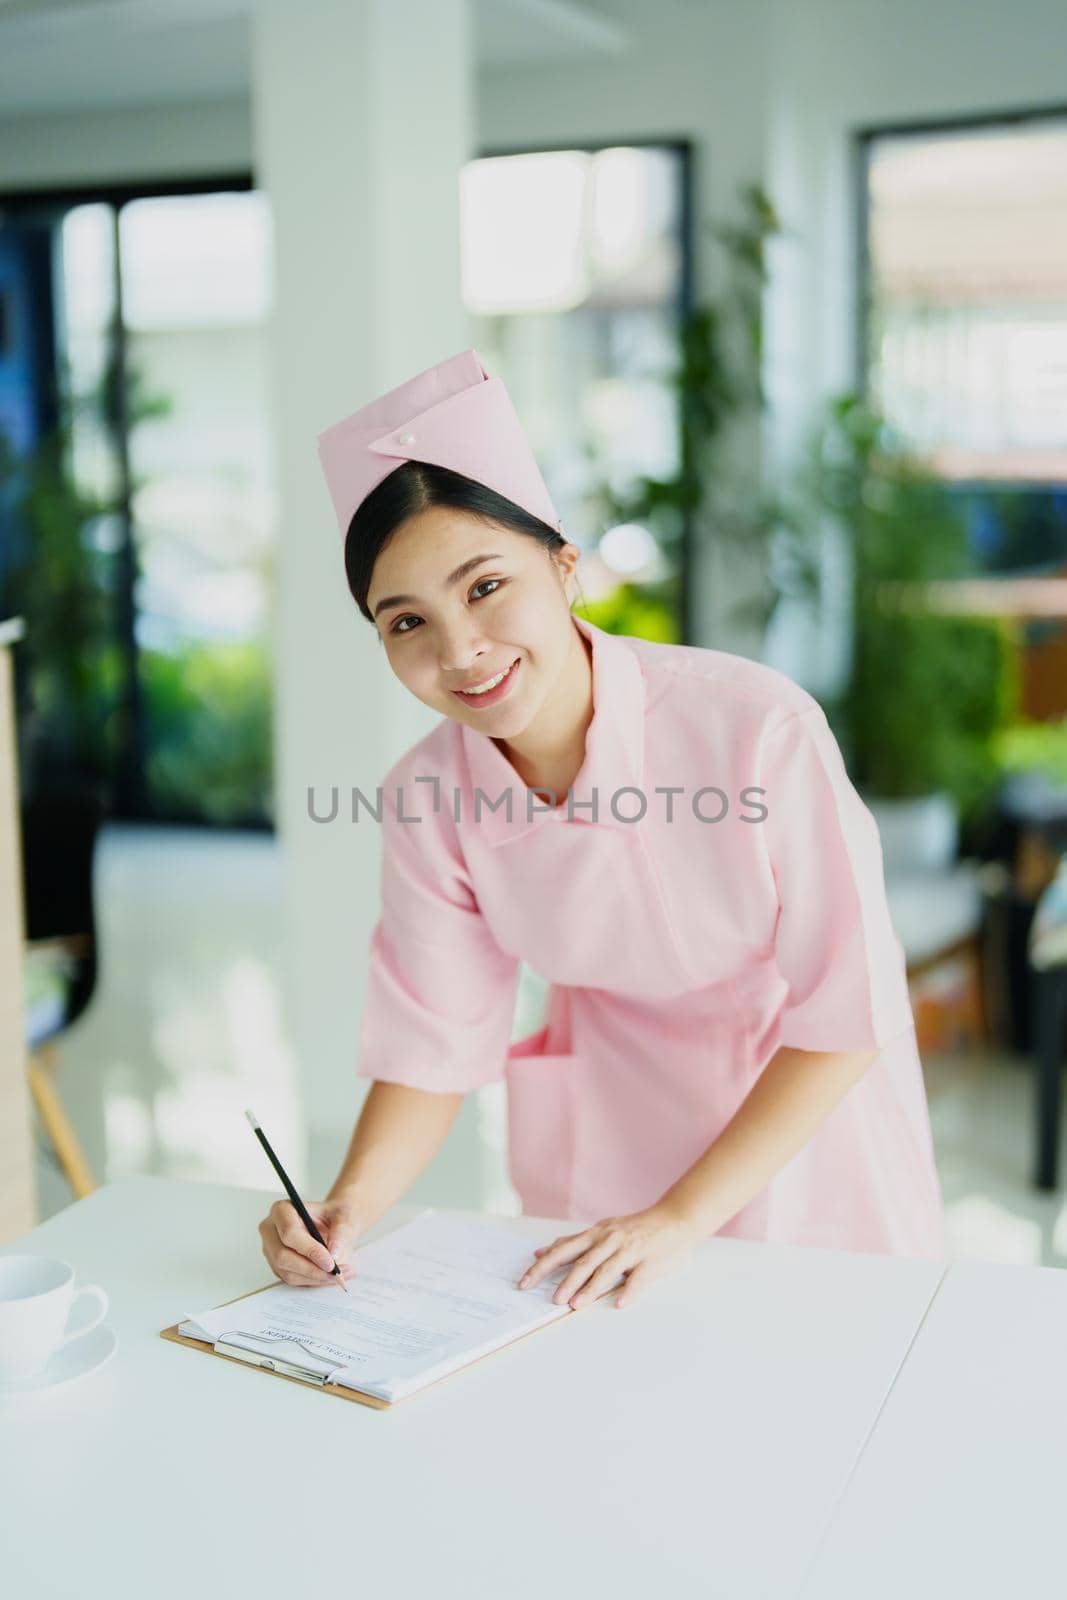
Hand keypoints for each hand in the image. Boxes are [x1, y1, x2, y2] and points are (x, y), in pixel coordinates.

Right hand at [258, 1196, 363, 1286]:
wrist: (333, 1223)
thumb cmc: (334, 1215)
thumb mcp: (344, 1216)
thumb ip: (341, 1231)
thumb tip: (334, 1253)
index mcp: (282, 1210)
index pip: (289, 1232)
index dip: (309, 1250)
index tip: (330, 1262)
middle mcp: (271, 1230)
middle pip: (283, 1256)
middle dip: (312, 1269)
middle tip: (336, 1273)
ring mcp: (271, 1250)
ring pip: (288, 1272)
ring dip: (315, 1278)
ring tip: (340, 1275)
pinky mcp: (278, 1266)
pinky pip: (293, 1280)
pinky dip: (314, 1281)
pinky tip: (330, 1276)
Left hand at [515, 1202, 701, 1309]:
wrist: (676, 1219)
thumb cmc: (636, 1229)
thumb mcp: (602, 1230)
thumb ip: (574, 1242)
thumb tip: (542, 1251)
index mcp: (596, 1234)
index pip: (563, 1250)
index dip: (543, 1266)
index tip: (525, 1282)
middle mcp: (610, 1239)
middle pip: (583, 1261)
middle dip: (566, 1281)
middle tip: (552, 1300)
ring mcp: (631, 1250)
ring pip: (607, 1270)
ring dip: (591, 1288)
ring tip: (576, 1304)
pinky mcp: (651, 1262)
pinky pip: (638, 1278)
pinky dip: (629, 1291)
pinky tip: (619, 1303)